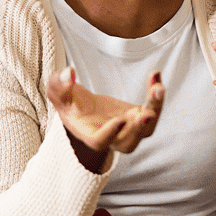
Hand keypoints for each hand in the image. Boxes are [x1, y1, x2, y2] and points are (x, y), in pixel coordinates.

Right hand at [46, 67, 165, 171]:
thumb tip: (69, 72)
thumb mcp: (58, 91)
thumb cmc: (68, 102)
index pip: (100, 141)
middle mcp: (112, 138)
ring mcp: (128, 129)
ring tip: (157, 88)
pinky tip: (155, 75)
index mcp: (90, 135)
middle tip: (147, 113)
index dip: (110, 133)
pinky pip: (152, 109)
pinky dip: (155, 94)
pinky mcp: (137, 116)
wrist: (82, 107)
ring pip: (146, 128)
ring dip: (155, 109)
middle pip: (128, 142)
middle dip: (138, 129)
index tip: (119, 119)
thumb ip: (59, 83)